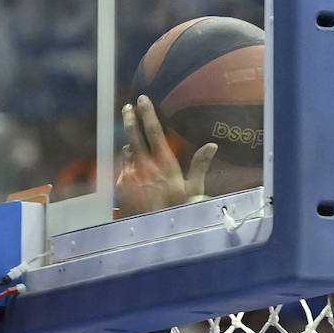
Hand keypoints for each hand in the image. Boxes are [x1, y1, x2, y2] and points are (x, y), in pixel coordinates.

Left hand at [117, 96, 216, 215]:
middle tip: (127, 107)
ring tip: (137, 150)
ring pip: (127, 150)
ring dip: (131, 146)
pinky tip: (136, 173)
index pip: (153, 131)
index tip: (142, 99)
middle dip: (129, 117)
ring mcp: (131, 174)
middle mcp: (145, 166)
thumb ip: (200, 165)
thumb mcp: (194, 191)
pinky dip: (128, 165)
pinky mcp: (121, 184)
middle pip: (133, 134)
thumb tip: (212, 145)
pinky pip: (123, 167)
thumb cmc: (179, 212)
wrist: (155, 233)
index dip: (147, 113)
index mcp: (165, 164)